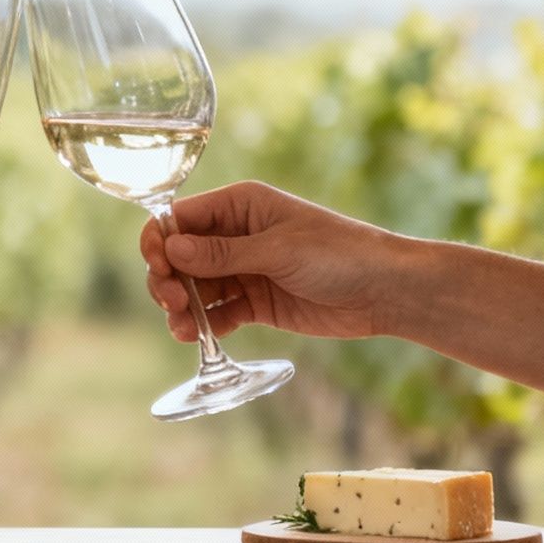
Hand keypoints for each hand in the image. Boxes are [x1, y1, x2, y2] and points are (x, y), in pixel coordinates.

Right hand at [139, 181, 407, 342]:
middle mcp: (235, 234)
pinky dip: (202, 324)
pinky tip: (196, 336)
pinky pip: (217, 312)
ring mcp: (244, 270)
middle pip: (179, 256)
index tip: (159, 268)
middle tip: (175, 302)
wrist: (384, 290)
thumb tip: (171, 249)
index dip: (160, 242)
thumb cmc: (338, 253)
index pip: (180, 218)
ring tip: (182, 328)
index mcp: (239, 206)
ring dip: (181, 306)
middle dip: (168, 279)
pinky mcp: (255, 302)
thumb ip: (222, 254)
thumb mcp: (277, 250)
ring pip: (194, 287)